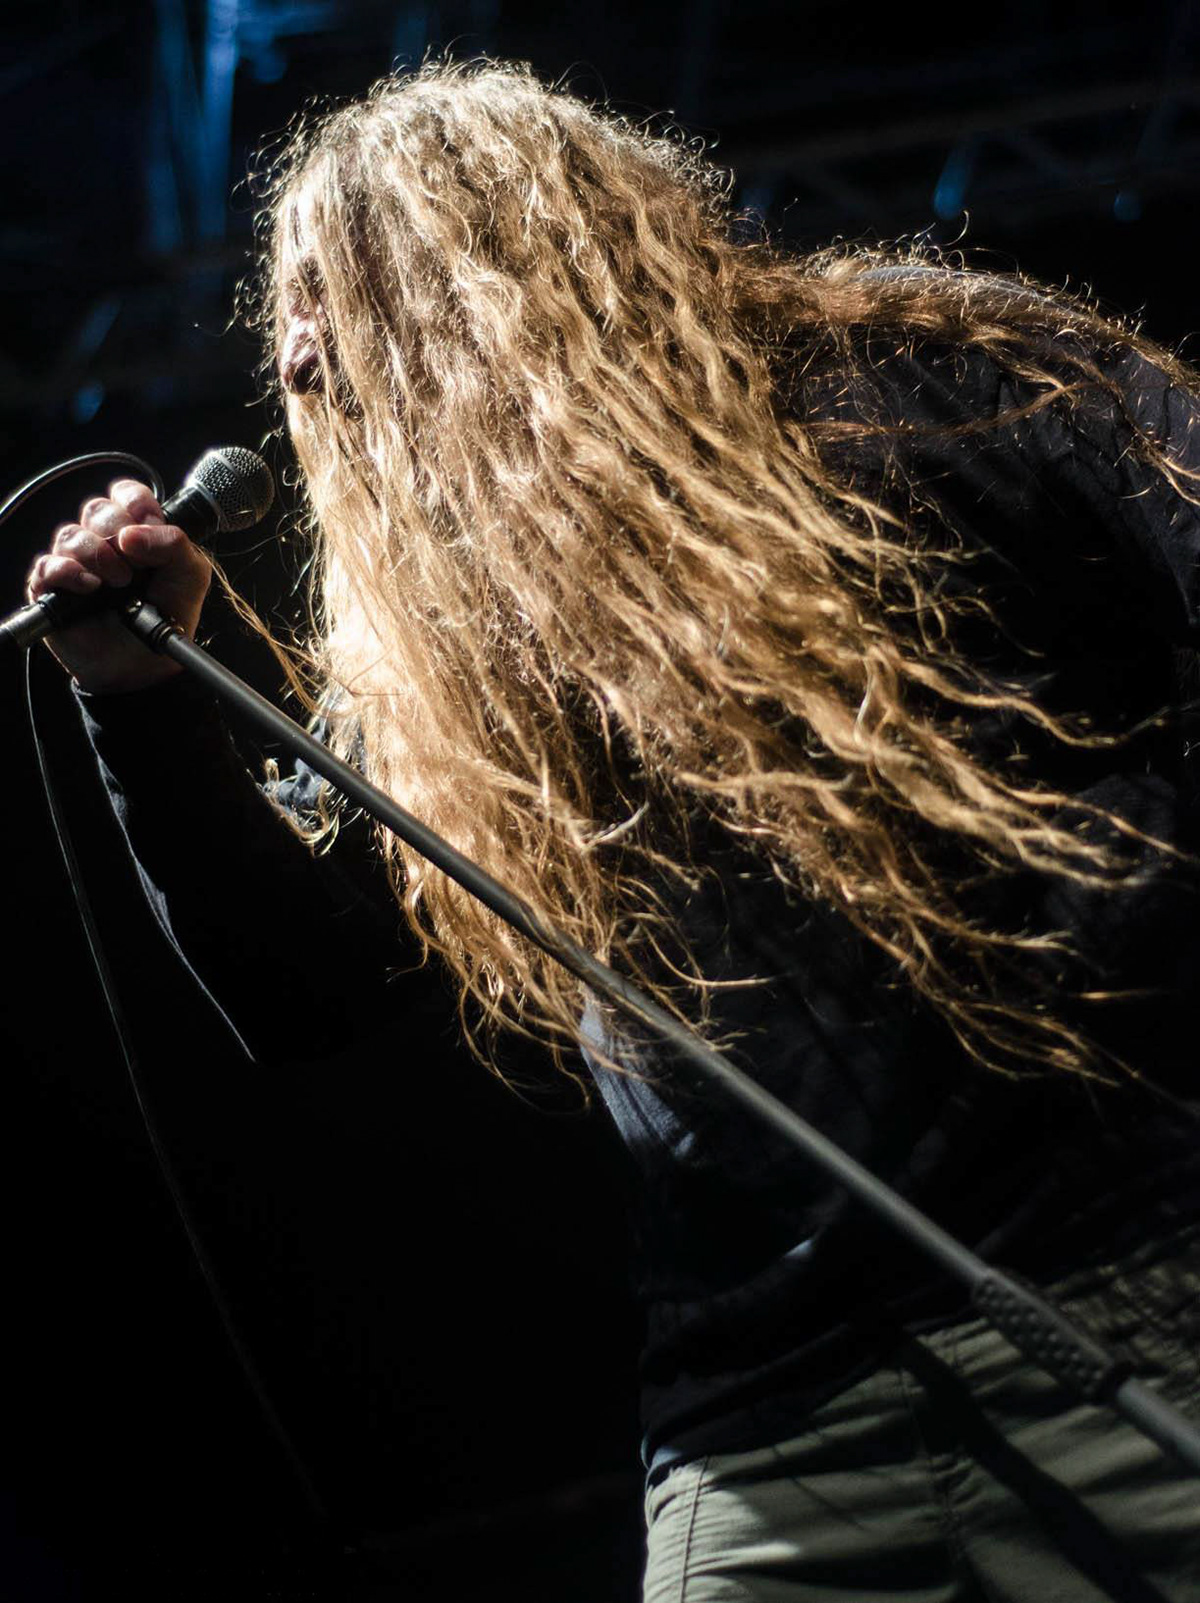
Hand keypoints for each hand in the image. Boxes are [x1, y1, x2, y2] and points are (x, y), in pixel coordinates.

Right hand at [25, 479, 211, 693]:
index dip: (136, 502)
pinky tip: (91, 587)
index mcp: (137, 531)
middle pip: (96, 510)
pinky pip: (49, 565)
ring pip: (70, 534)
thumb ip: (175, 544)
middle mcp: (104, 541)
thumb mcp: (191, 575)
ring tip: (119, 584)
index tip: (150, 523)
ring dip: (98, 555)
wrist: (149, 664)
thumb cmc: (168, 616)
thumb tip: (132, 535)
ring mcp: (77, 563)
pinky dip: (70, 572)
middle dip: (118, 532)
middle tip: (136, 567)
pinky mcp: (53, 588)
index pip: (126, 494)